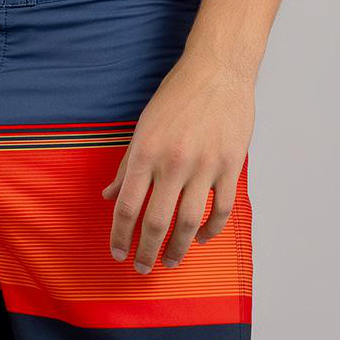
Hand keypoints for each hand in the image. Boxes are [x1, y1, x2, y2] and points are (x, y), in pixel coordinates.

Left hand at [101, 50, 253, 271]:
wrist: (218, 70)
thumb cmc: (177, 95)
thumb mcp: (143, 127)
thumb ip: (128, 165)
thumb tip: (109, 195)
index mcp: (146, 152)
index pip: (127, 206)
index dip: (120, 236)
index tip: (119, 253)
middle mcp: (173, 162)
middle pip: (156, 222)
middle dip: (147, 252)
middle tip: (143, 268)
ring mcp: (204, 165)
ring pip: (189, 221)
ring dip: (178, 248)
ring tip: (172, 261)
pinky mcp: (230, 166)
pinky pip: (221, 208)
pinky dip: (211, 229)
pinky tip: (201, 237)